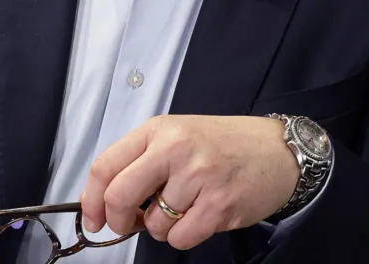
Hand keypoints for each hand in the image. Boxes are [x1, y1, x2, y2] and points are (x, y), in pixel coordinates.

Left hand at [81, 115, 297, 249]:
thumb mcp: (179, 136)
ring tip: (187, 207)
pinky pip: (180, 238)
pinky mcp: (218, 204)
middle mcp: (175, 149)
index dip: (90, 199)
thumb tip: (108, 202)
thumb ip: (144, 161)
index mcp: (160, 130)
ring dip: (164, 227)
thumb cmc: (226, 145)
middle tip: (129, 224)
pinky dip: (185, 236)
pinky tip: (203, 215)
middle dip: (119, 221)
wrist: (278, 150)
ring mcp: (198, 176)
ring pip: (153, 224)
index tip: (93, 218)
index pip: (105, 165)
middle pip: (119, 196)